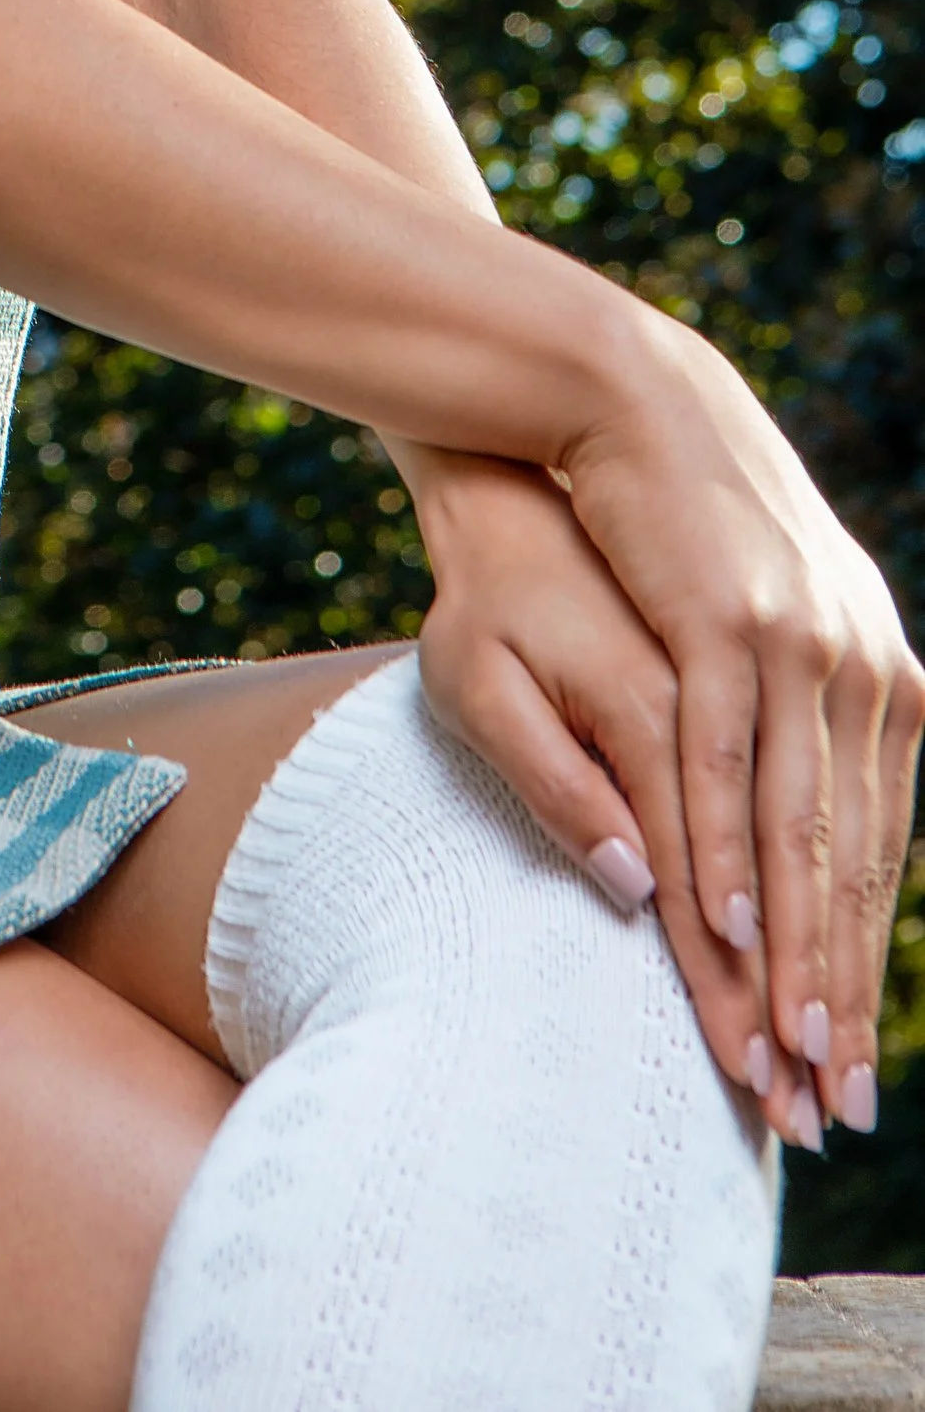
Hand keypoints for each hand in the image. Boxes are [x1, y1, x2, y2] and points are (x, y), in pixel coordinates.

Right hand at [469, 306, 919, 1136]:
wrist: (623, 394)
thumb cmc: (671, 525)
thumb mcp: (752, 628)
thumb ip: (789, 717)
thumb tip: (810, 813)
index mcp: (876, 678)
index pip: (877, 857)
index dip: (858, 971)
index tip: (842, 1070)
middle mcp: (860, 670)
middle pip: (851, 866)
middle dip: (834, 997)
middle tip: (825, 1107)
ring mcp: (798, 647)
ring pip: (800, 834)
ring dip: (788, 954)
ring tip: (779, 1051)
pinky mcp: (727, 623)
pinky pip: (724, 766)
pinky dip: (723, 853)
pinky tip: (716, 925)